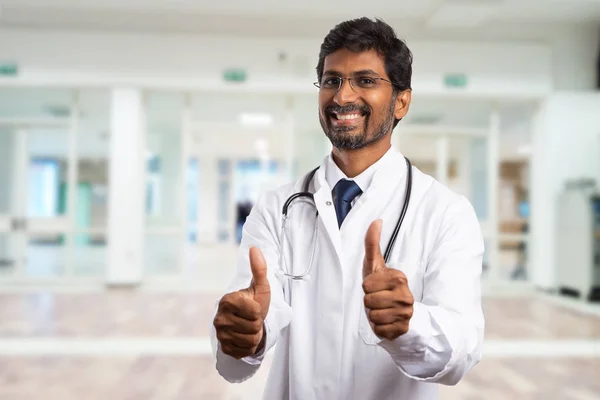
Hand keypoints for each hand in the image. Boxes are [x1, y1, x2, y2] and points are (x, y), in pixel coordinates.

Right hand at [213, 247, 270, 358]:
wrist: (247, 321)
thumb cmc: (255, 301)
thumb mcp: (260, 286)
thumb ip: (258, 268)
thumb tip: (254, 248)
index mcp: (227, 300)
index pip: (255, 312)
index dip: (259, 311)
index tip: (253, 307)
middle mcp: (219, 318)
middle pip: (253, 327)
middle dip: (257, 324)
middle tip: (252, 319)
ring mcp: (220, 334)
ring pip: (250, 341)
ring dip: (254, 336)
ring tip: (249, 327)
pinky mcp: (223, 348)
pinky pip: (244, 351)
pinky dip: (249, 346)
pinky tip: (244, 337)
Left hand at [362, 219, 413, 340]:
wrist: (401, 314)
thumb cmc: (384, 287)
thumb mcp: (376, 265)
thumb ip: (373, 243)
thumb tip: (376, 220)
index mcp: (400, 278)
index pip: (366, 285)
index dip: (367, 286)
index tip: (377, 286)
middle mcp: (406, 296)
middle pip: (368, 301)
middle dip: (370, 301)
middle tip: (379, 300)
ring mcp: (406, 314)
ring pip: (373, 316)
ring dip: (374, 315)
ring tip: (383, 310)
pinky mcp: (402, 330)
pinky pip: (379, 329)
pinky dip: (379, 327)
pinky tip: (387, 322)